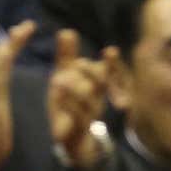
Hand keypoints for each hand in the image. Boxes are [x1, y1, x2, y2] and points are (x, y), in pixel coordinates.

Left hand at [47, 29, 115, 170]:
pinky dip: (68, 105)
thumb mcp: (66, 77)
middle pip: (101, 82)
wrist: (71, 138)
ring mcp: (90, 113)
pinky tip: (58, 97)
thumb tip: (66, 32)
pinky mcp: (80, 127)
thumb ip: (66, 56)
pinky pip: (78, 115)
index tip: (110, 51)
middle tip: (75, 63)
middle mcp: (97, 97)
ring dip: (75, 87)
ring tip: (58, 79)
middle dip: (90, 71)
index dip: (112, 63)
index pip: (109, 71)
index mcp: (96, 84)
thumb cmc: (70, 103)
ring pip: (88, 98)